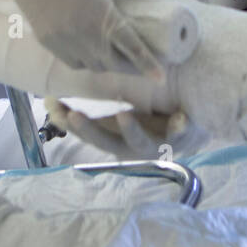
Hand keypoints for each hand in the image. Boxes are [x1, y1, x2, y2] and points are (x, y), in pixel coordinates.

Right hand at [0, 0, 180, 77]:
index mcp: (100, 13)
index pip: (130, 47)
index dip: (147, 65)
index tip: (162, 78)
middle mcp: (81, 32)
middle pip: (113, 63)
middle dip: (130, 67)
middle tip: (145, 64)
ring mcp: (62, 40)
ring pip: (92, 66)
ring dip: (108, 65)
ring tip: (121, 57)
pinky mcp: (48, 41)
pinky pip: (73, 62)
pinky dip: (87, 61)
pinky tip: (95, 52)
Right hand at [43, 96, 208, 162]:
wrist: (196, 125)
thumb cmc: (150, 119)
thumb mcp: (118, 112)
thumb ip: (91, 109)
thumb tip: (50, 99)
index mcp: (119, 141)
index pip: (88, 134)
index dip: (69, 124)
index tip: (53, 107)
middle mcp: (136, 147)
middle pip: (109, 144)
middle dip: (90, 131)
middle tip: (74, 115)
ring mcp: (161, 145)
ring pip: (143, 144)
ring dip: (132, 131)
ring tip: (123, 115)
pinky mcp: (184, 138)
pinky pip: (181, 134)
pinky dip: (180, 127)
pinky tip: (181, 117)